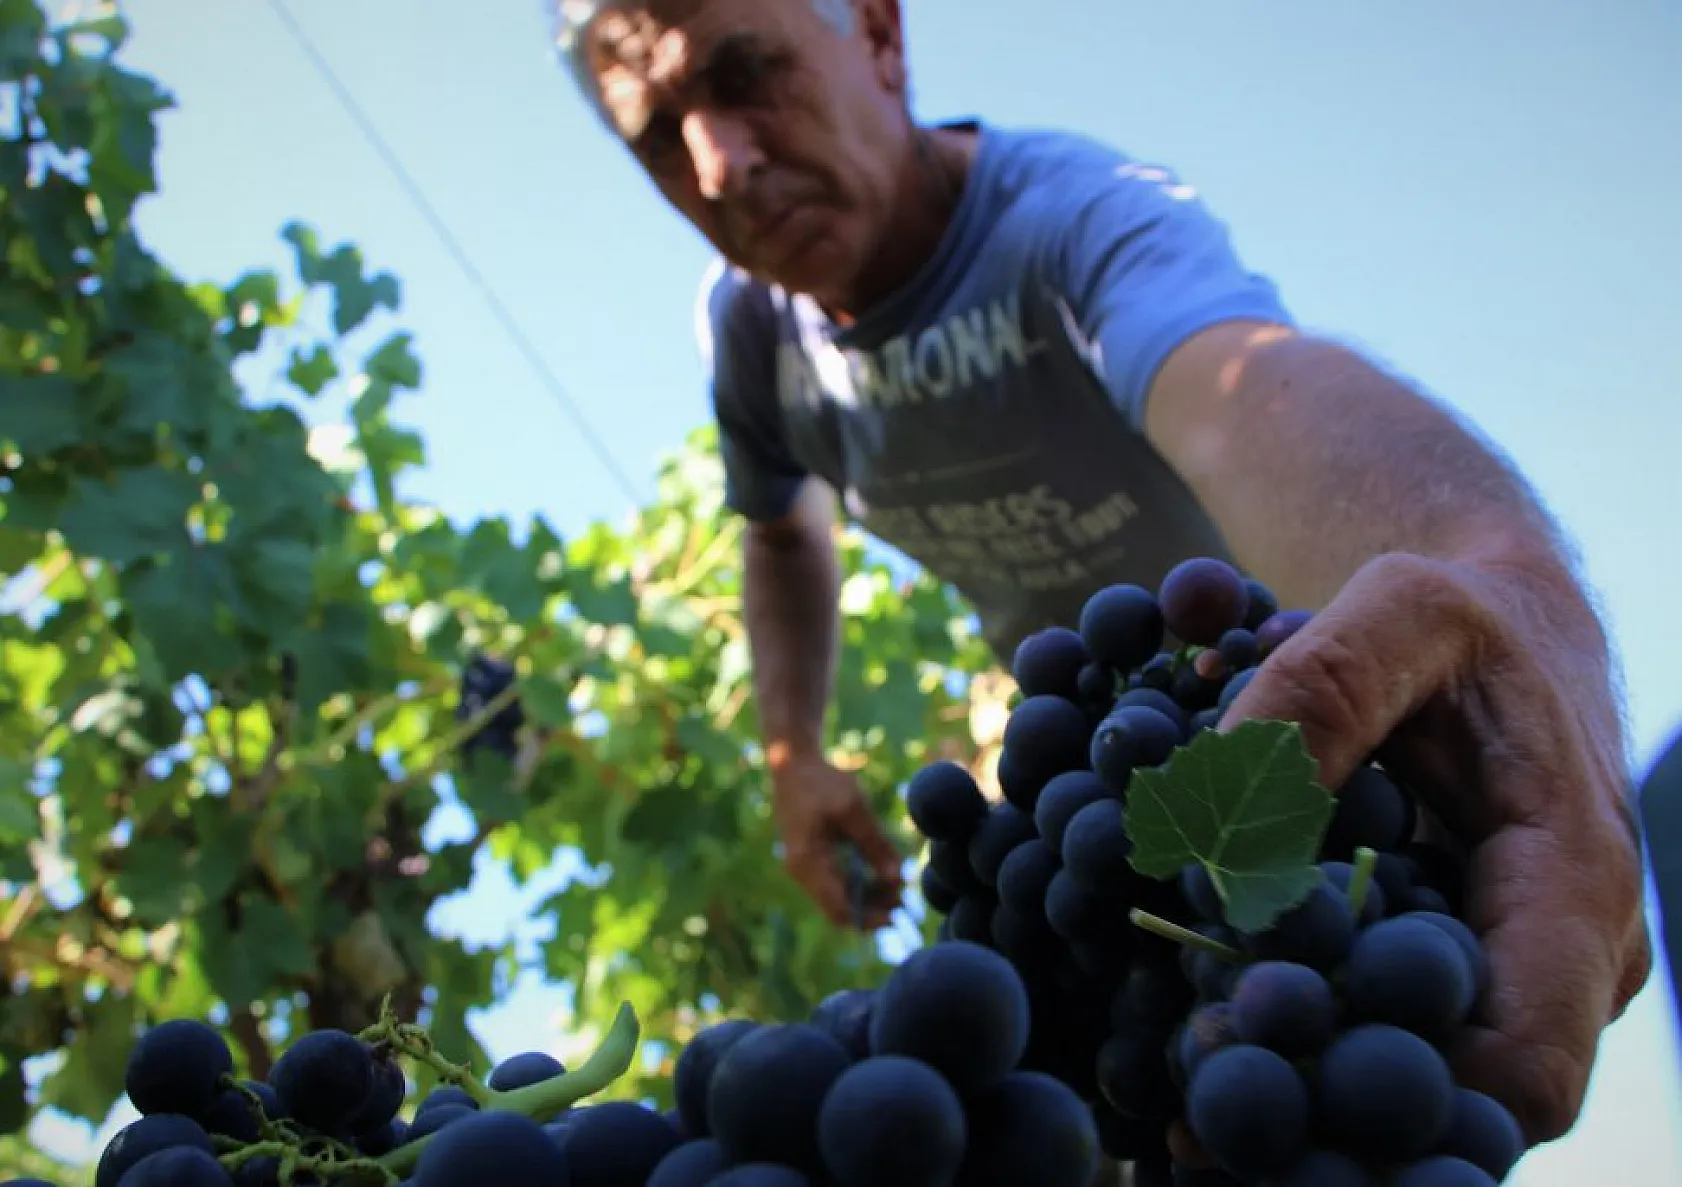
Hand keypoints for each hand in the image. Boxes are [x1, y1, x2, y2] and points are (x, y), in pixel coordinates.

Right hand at [770, 756, 903, 929]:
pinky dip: (857, 884)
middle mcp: (801, 871)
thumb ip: (875, 845)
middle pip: (838, 908)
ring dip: (867, 896)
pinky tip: (879, 874)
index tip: (899, 914)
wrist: (793, 762)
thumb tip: (898, 878)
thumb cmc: (822, 782)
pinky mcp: (810, 859)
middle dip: (872, 908)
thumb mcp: (853, 809)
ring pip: (837, 897)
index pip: (838, 908)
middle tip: (904, 899)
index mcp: (808, 862)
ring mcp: (803, 866)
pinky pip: (834, 883)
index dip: (869, 917)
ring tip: (897, 886)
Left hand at [1221, 551, 1649, 1143]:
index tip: (1260, 1050)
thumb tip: (1230, 820)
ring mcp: (1513, 975)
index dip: (1399, 1091)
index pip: (1526, 1062)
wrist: (1503, 630)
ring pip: (1416, 1071)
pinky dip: (1307, 1033)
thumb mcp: (1400, 612)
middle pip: (1455, 1092)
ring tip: (1185, 1077)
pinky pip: (1390, 1026)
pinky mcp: (1461, 970)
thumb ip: (1322, 693)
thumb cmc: (1462, 619)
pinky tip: (1204, 1030)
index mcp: (1574, 882)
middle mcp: (1563, 959)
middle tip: (1197, 1097)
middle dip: (1329, 1100)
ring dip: (1306, 1077)